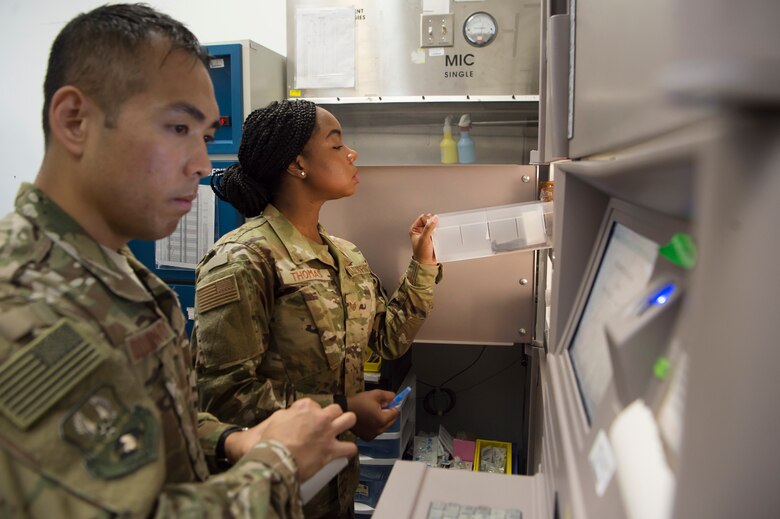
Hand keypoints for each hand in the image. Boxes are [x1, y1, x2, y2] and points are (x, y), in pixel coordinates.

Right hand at [224, 398, 357, 480]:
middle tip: (327, 425)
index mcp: (303, 407)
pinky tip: (344, 452)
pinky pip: (350, 448)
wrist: (273, 460)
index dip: (311, 413)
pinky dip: (348, 450)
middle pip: (336, 408)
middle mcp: (319, 417)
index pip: (313, 403)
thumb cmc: (268, 441)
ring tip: (341, 431)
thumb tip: (291, 416)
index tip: (307, 421)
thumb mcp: (274, 419)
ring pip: (350, 419)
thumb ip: (287, 415)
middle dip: (333, 415)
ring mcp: (328, 432)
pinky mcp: (331, 450)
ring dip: (346, 424)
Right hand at [347, 390, 399, 440]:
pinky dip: (375, 425)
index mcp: (382, 420)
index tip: (386, 402)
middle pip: (391, 420)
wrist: (343, 411)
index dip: (391, 405)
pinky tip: (367, 419)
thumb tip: (395, 398)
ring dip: (381, 419)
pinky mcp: (367, 437)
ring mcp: (373, 435)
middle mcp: (379, 430)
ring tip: (370, 412)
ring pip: (384, 426)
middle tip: (377, 406)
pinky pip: (377, 430)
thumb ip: (388, 396)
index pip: (395, 412)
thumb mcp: (375, 394)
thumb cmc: (357, 403)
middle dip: (387, 413)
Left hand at [410, 213, 437, 264]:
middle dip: (433, 222)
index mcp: (415, 229)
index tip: (432, 225)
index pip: (423, 218)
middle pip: (428, 219)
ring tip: (437, 231)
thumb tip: (434, 218)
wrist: (427, 263)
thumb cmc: (421, 253)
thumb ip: (428, 228)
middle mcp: (420, 230)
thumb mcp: (424, 239)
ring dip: (437, 226)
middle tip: (435, 228)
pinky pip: (437, 230)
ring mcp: (427, 233)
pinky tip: (440, 233)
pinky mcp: (433, 237)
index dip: (428, 220)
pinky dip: (439, 230)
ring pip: (433, 224)